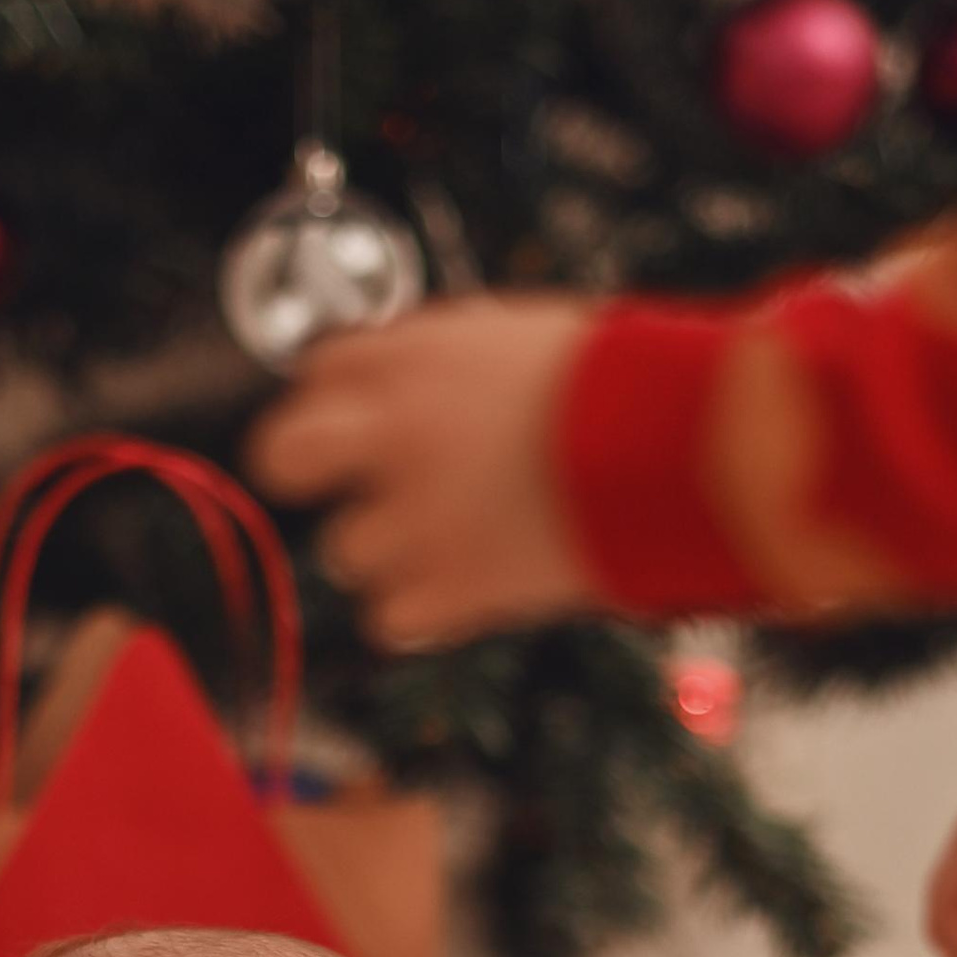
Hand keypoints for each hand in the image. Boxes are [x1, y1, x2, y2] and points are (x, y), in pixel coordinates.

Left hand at [246, 296, 598, 648]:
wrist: (675, 446)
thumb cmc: (621, 386)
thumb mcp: (517, 339)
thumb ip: (446, 363)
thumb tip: (418, 380)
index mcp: (413, 357)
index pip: (320, 371)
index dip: (341, 401)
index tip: (362, 422)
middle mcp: (394, 432)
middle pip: (282, 455)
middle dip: (303, 472)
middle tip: (342, 488)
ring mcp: (414, 514)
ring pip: (345, 551)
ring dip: (389, 552)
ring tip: (454, 540)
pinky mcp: (448, 587)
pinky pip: (393, 618)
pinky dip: (427, 612)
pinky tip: (471, 586)